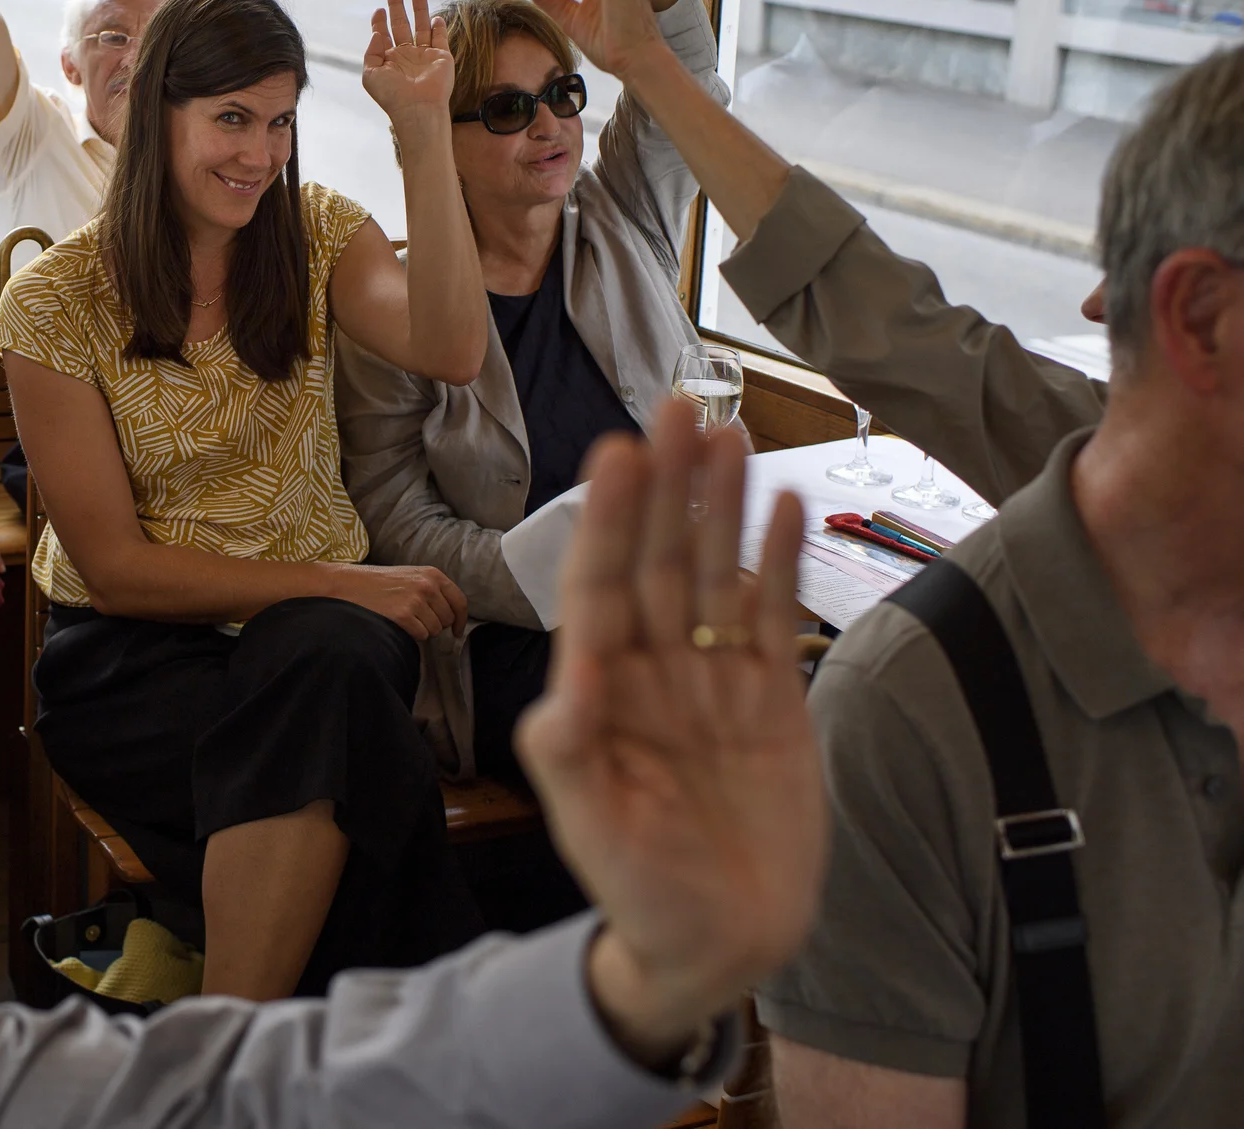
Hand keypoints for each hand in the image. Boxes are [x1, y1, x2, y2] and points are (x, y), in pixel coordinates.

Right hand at [325, 563, 466, 641]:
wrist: (349, 584)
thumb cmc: (378, 583)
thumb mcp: (410, 576)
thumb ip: (433, 589)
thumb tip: (452, 614)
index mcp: (432, 574)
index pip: (459, 601)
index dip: (461, 620)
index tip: (457, 631)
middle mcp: (427, 586)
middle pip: (447, 619)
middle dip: (435, 624)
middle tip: (416, 619)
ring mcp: (416, 601)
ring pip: (434, 630)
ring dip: (422, 630)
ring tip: (403, 617)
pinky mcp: (404, 616)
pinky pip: (421, 636)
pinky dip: (411, 634)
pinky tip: (397, 623)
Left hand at [360, 0, 453, 119]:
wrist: (417, 108)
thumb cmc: (391, 95)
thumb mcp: (370, 74)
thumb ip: (371, 53)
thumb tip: (376, 33)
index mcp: (388, 59)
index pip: (383, 34)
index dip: (380, 21)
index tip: (379, 9)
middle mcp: (406, 55)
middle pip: (401, 25)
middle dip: (398, 6)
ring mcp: (424, 56)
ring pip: (422, 27)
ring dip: (420, 10)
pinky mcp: (441, 57)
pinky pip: (440, 39)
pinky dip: (439, 27)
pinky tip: (435, 17)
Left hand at [518, 402, 823, 1062]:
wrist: (719, 943)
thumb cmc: (640, 889)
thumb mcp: (594, 827)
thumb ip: (573, 753)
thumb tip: (570, 680)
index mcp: (601, 688)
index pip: (599, 585)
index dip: (607, 519)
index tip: (616, 453)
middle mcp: (654, 669)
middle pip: (657, 558)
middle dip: (665, 486)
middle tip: (676, 409)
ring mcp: (713, 678)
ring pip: (712, 571)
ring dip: (718, 504)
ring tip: (726, 434)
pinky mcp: (770, 698)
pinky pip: (769, 615)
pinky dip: (777, 561)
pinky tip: (782, 504)